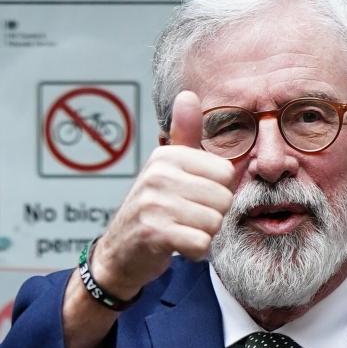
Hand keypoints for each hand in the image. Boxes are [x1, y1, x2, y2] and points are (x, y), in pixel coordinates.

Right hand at [87, 91, 234, 297]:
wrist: (120, 252)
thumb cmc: (152, 209)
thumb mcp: (168, 167)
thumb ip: (184, 135)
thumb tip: (189, 95)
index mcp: (167, 155)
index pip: (226, 172)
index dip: (218, 192)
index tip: (194, 198)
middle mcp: (159, 174)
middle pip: (223, 199)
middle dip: (212, 216)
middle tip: (188, 219)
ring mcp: (154, 203)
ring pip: (214, 222)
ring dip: (204, 235)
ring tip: (182, 231)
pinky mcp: (154, 232)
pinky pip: (200, 243)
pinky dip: (196, 251)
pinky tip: (179, 247)